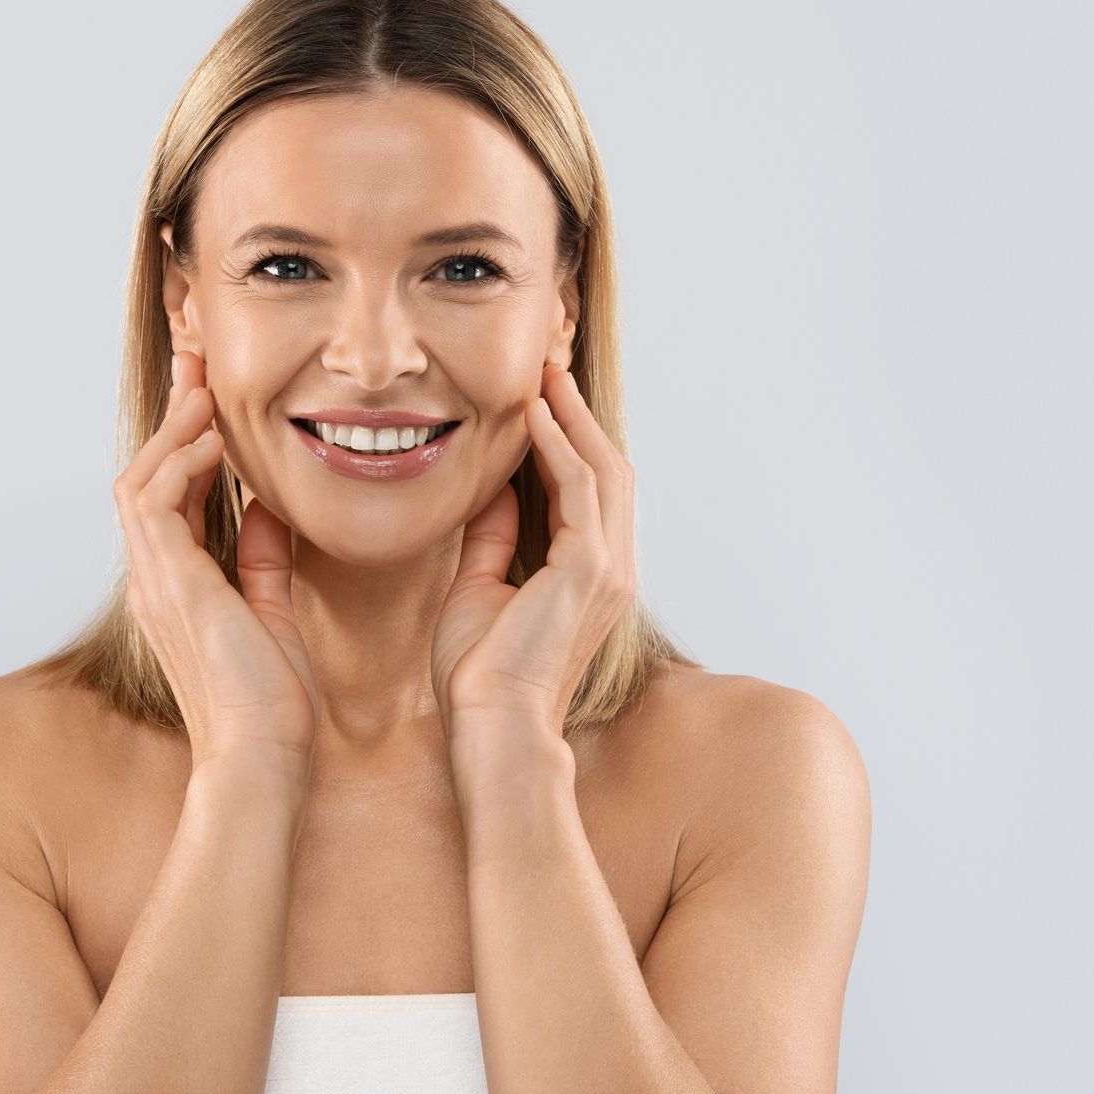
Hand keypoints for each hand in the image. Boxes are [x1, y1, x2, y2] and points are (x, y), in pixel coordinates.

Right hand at [113, 351, 321, 779]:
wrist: (263, 756)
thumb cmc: (273, 703)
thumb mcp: (271, 610)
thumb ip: (263, 558)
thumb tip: (269, 506)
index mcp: (176, 588)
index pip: (170, 497)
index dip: (185, 444)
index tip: (208, 399)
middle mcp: (154, 581)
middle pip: (144, 476)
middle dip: (170, 418)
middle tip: (196, 366)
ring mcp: (154, 583)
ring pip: (140, 480)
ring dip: (172, 430)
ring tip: (205, 389)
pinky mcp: (169, 583)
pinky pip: (154, 500)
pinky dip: (177, 462)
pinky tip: (211, 438)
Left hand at [430, 361, 637, 748]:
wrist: (492, 725)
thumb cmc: (481, 674)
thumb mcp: (480, 587)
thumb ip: (493, 537)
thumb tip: (493, 490)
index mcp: (593, 577)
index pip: (591, 491)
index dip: (570, 440)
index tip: (541, 399)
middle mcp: (613, 569)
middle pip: (609, 469)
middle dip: (580, 415)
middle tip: (548, 368)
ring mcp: (609, 568)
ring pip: (603, 469)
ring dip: (573, 417)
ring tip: (544, 375)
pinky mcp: (590, 569)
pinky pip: (580, 488)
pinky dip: (560, 446)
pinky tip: (534, 416)